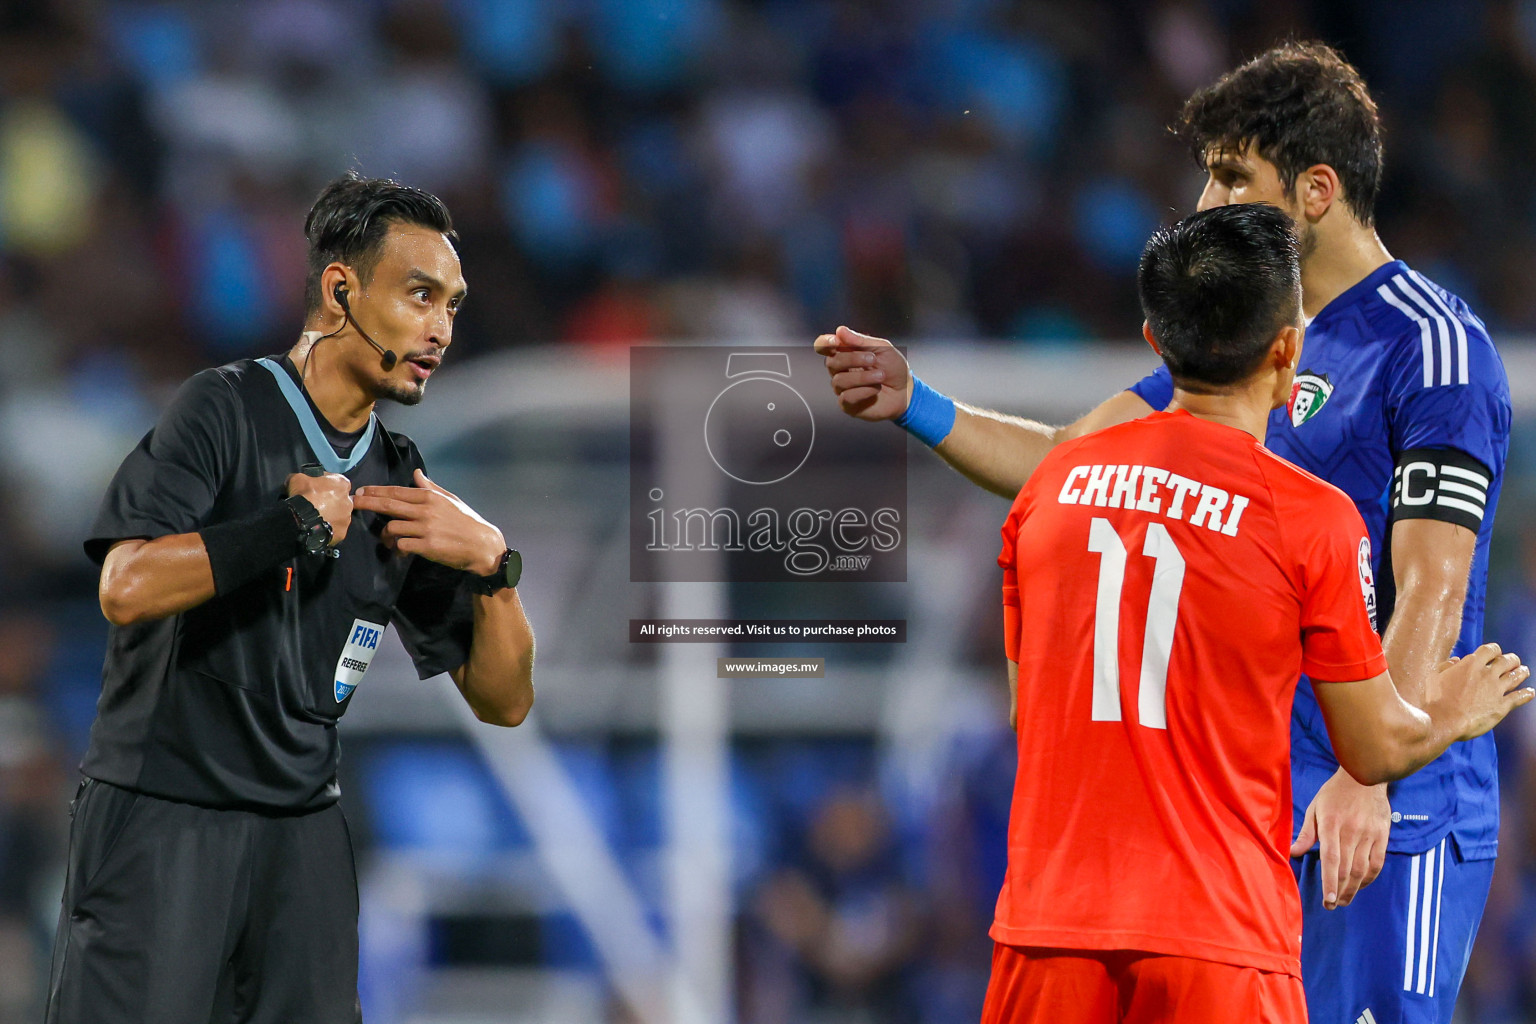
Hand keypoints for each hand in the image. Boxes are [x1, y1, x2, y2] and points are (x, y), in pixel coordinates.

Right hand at [285, 471, 352, 545]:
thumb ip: (303, 477)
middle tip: (317, 505)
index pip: (339, 482)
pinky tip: (318, 529)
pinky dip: (328, 529)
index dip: (328, 484)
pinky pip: (335, 530)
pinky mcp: (342, 533)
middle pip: (341, 500)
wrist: (301, 520)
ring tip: (316, 518)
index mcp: (341, 484)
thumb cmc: (302, 496)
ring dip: (331, 516)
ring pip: (340, 516)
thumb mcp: (297, 479)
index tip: (319, 488)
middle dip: (331, 501)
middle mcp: (348, 501)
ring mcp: (346, 518)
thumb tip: (300, 479)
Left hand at [351, 469, 504, 574]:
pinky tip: (399, 550)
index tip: (362, 491)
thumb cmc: (466, 521)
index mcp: (430, 497)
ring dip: (384, 534)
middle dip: (368, 503)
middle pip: (389, 505)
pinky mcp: (427, 546)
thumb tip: (416, 473)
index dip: (376, 491)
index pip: (397, 492)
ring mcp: (425, 529)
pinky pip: (402, 545)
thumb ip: (430, 487)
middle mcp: (426, 511)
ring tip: (385, 540)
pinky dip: (397, 547)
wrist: (482, 544)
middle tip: (354, 503)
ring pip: (392, 527)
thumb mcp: (450, 499)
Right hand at [813, 325, 912, 420]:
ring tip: (880, 376)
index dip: (824, 343)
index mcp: (845, 353)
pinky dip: (863, 391)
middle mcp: (840, 370)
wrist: (906, 391)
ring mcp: (842, 388)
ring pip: (839, 381)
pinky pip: (846, 397)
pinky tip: (875, 390)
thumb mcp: (882, 348)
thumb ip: (861, 340)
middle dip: (852, 359)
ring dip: (863, 377)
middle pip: (831, 362)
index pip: (823, 346)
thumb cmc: (893, 368)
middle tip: (872, 359)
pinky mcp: (848, 404)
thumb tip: (840, 330)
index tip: (835, 341)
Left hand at [1289, 768, 1388, 909]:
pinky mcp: (1382, 836)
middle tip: (1331, 906)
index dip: (1330, 882)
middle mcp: (1351, 832)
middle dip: (1339, 892)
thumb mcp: (1315, 808)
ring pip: (1363, 870)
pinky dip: (1370, 878)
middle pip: (1347, 870)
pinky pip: (1377, 862)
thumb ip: (1306, 833)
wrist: (1365, 776)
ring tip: (1343, 901)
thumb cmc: (1335, 792)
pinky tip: (1361, 885)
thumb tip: (1293, 853)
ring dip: (1353, 889)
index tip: (1327, 900)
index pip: (1331, 860)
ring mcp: (1369, 835)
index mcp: (1331, 825)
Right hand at [1436, 642, 1533, 740]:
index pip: (1490, 650)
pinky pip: (1519, 697)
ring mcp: (1496, 690)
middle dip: (1512, 659)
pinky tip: (1530, 692)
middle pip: (1507, 661)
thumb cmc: (1435, 699)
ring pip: (1516, 676)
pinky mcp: (1502, 706)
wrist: (1444, 721)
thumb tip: (1456, 660)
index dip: (1494, 650)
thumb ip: (1446, 666)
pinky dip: (1527, 694)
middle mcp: (1487, 674)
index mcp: (1470, 664)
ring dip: (1522, 672)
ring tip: (1524, 671)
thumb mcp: (1434, 677)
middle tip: (1513, 661)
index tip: (1494, 653)